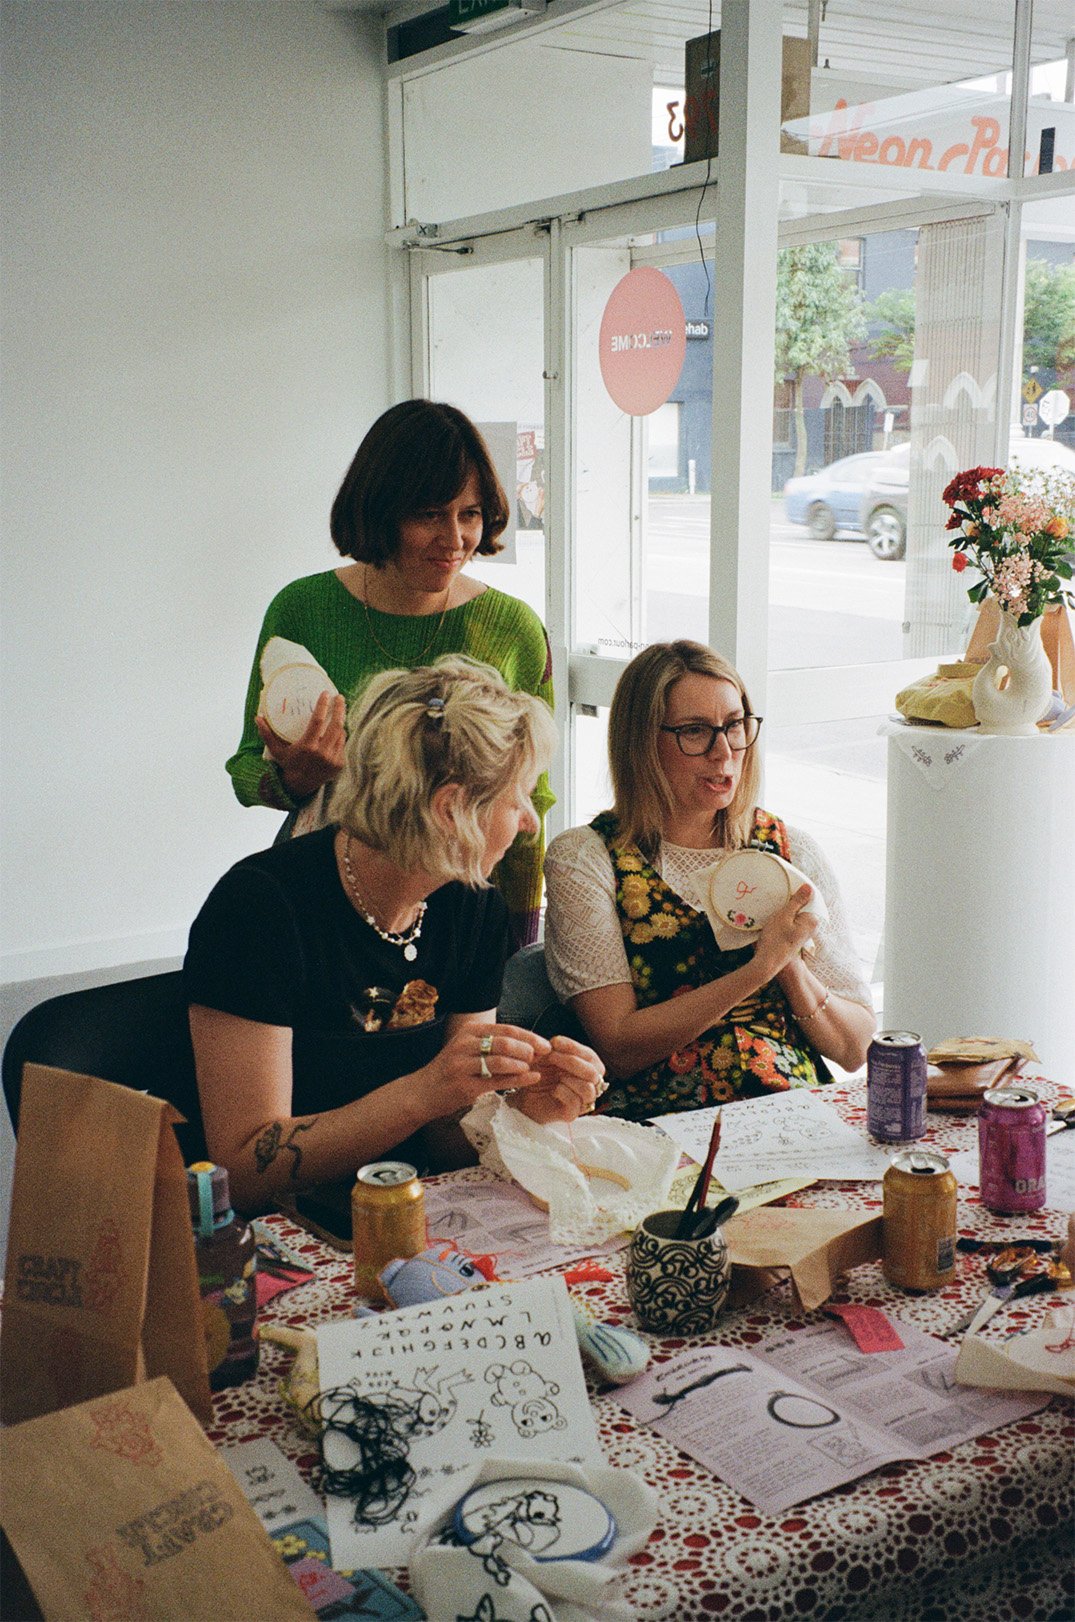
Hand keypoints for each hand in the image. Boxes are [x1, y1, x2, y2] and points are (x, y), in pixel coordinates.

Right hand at [256, 691, 345, 799]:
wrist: (300, 786)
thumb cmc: (288, 765)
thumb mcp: (276, 750)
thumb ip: (267, 734)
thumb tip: (257, 717)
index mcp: (307, 747)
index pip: (318, 721)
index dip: (322, 706)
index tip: (325, 694)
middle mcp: (322, 753)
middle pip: (335, 725)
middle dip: (339, 709)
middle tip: (339, 697)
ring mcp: (332, 759)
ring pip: (341, 734)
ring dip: (340, 722)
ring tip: (339, 711)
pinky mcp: (339, 764)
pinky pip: (342, 745)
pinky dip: (340, 736)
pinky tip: (338, 730)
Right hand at [422, 1022, 551, 1115]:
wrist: (423, 1092)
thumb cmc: (452, 1069)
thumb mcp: (468, 1048)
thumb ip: (493, 1044)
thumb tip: (529, 1044)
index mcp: (469, 1032)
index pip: (506, 1029)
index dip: (529, 1036)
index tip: (546, 1043)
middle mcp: (464, 1045)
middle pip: (504, 1042)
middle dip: (528, 1048)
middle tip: (543, 1055)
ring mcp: (463, 1065)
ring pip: (500, 1060)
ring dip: (522, 1064)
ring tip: (534, 1067)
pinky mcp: (465, 1085)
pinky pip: (497, 1081)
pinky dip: (518, 1079)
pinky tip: (531, 1078)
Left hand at [513, 1034, 605, 1124]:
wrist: (523, 1096)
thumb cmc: (537, 1074)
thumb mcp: (544, 1056)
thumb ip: (552, 1049)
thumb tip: (554, 1043)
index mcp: (586, 1069)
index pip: (590, 1057)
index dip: (575, 1048)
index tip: (555, 1041)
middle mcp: (588, 1086)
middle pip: (593, 1073)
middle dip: (571, 1061)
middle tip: (551, 1056)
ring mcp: (581, 1101)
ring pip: (588, 1089)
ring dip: (569, 1077)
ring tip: (554, 1074)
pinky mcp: (571, 1114)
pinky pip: (574, 1102)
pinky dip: (562, 1091)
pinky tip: (551, 1089)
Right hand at [752, 884, 817, 981]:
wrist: (767, 963)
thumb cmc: (775, 939)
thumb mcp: (784, 916)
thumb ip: (798, 901)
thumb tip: (809, 887)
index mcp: (812, 920)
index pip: (808, 898)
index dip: (796, 892)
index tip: (784, 888)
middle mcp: (811, 927)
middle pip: (802, 906)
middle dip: (790, 901)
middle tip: (776, 898)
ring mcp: (803, 933)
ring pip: (795, 914)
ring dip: (785, 910)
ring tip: (773, 908)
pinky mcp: (795, 937)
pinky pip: (791, 921)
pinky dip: (783, 918)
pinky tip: (773, 919)